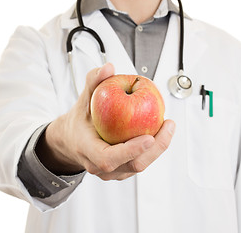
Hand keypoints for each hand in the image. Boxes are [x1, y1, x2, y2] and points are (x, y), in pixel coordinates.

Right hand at [36, 63, 174, 180]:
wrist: (71, 141)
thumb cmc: (79, 121)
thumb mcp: (83, 99)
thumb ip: (94, 81)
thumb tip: (109, 68)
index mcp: (88, 150)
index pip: (109, 158)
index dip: (130, 150)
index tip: (149, 138)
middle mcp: (99, 167)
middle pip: (133, 165)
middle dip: (156, 148)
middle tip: (168, 125)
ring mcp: (112, 172)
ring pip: (139, 166)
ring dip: (158, 148)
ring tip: (167, 127)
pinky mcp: (121, 171)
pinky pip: (140, 162)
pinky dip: (153, 149)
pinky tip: (160, 132)